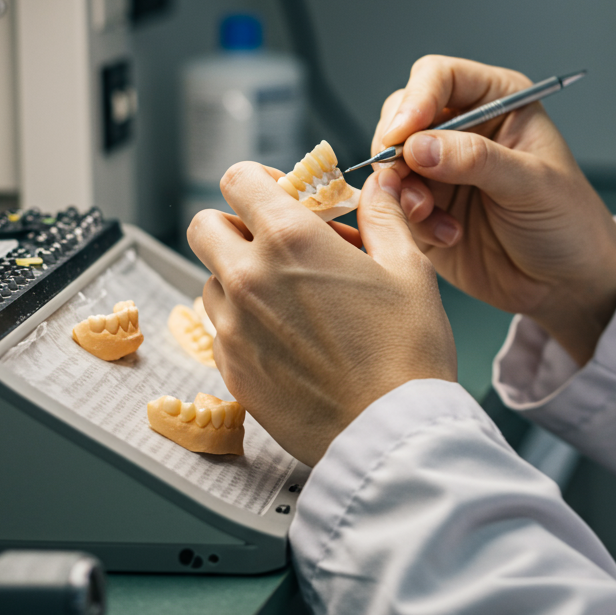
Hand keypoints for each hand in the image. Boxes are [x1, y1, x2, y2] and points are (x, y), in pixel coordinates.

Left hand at [187, 162, 455, 465]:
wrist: (391, 434)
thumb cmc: (407, 354)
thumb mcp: (409, 269)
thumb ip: (384, 217)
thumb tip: (376, 188)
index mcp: (291, 241)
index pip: (237, 179)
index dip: (258, 180)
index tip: (281, 194)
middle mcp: (250, 279)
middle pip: (206, 226)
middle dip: (237, 224)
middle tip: (278, 243)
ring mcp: (233, 328)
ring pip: (210, 279)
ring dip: (238, 275)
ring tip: (289, 295)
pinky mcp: (231, 369)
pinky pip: (219, 328)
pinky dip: (242, 321)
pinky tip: (288, 336)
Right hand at [374, 56, 615, 365]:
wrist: (566, 283)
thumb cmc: (568, 222)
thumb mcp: (532, 184)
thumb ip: (477, 160)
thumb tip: (418, 145)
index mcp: (496, 102)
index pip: (439, 77)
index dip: (414, 100)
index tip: (401, 134)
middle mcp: (463, 129)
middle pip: (401, 114)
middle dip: (396, 147)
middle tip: (403, 177)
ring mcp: (440, 169)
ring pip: (389, 160)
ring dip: (400, 188)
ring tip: (427, 213)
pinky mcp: (425, 208)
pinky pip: (392, 203)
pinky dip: (406, 219)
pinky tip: (446, 235)